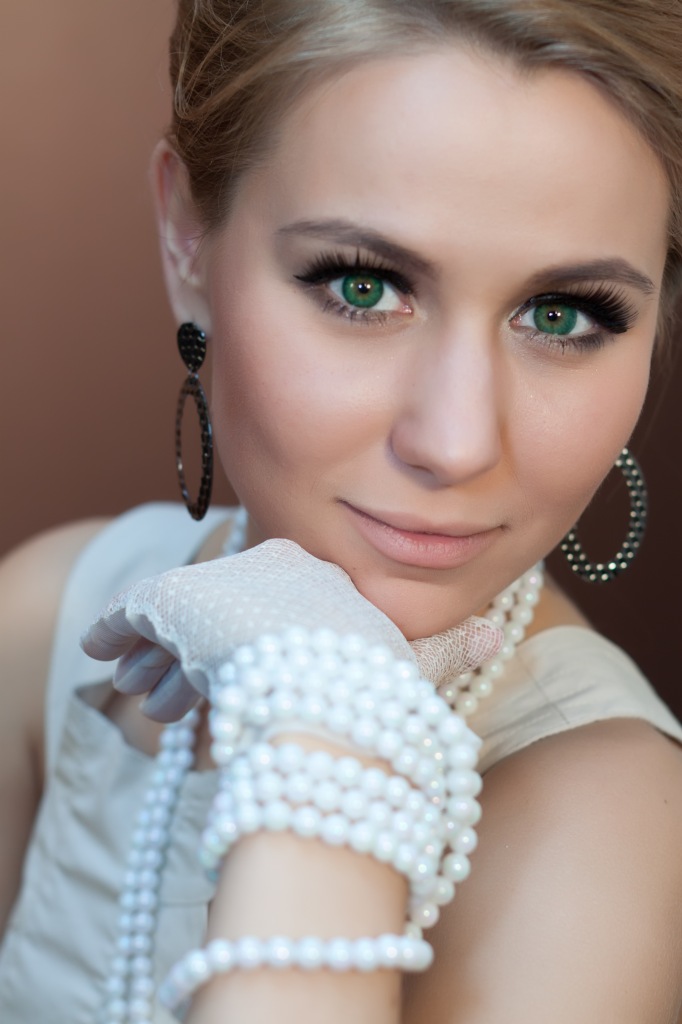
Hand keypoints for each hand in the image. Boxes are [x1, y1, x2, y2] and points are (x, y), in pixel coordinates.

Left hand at [81, 539, 500, 719]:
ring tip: (145, 699)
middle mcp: (258, 567)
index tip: (233, 680)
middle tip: (171, 704)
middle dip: (193, 660)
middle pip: (217, 614)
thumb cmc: (371, 682)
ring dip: (154, 663)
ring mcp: (214, 581)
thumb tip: (494, 633)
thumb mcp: (411, 663)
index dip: (247, 646)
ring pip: (170, 622)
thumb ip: (445, 645)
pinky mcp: (168, 599)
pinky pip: (125, 617)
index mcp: (312, 574)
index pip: (269, 605)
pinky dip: (111, 635)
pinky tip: (101, 652)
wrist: (320, 691)